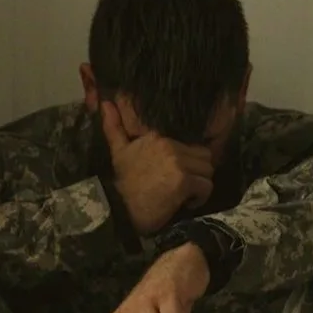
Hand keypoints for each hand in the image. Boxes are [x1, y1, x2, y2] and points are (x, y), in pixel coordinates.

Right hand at [100, 100, 212, 234]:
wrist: (121, 210)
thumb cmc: (123, 183)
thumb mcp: (118, 152)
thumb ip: (114, 126)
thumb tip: (105, 102)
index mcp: (157, 136)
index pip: (192, 143)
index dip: (191, 158)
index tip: (180, 172)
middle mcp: (170, 146)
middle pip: (204, 156)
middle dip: (198, 171)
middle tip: (185, 183)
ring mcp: (178, 163)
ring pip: (207, 171)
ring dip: (200, 184)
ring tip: (185, 192)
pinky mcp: (183, 181)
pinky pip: (206, 187)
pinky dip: (199, 198)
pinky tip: (186, 203)